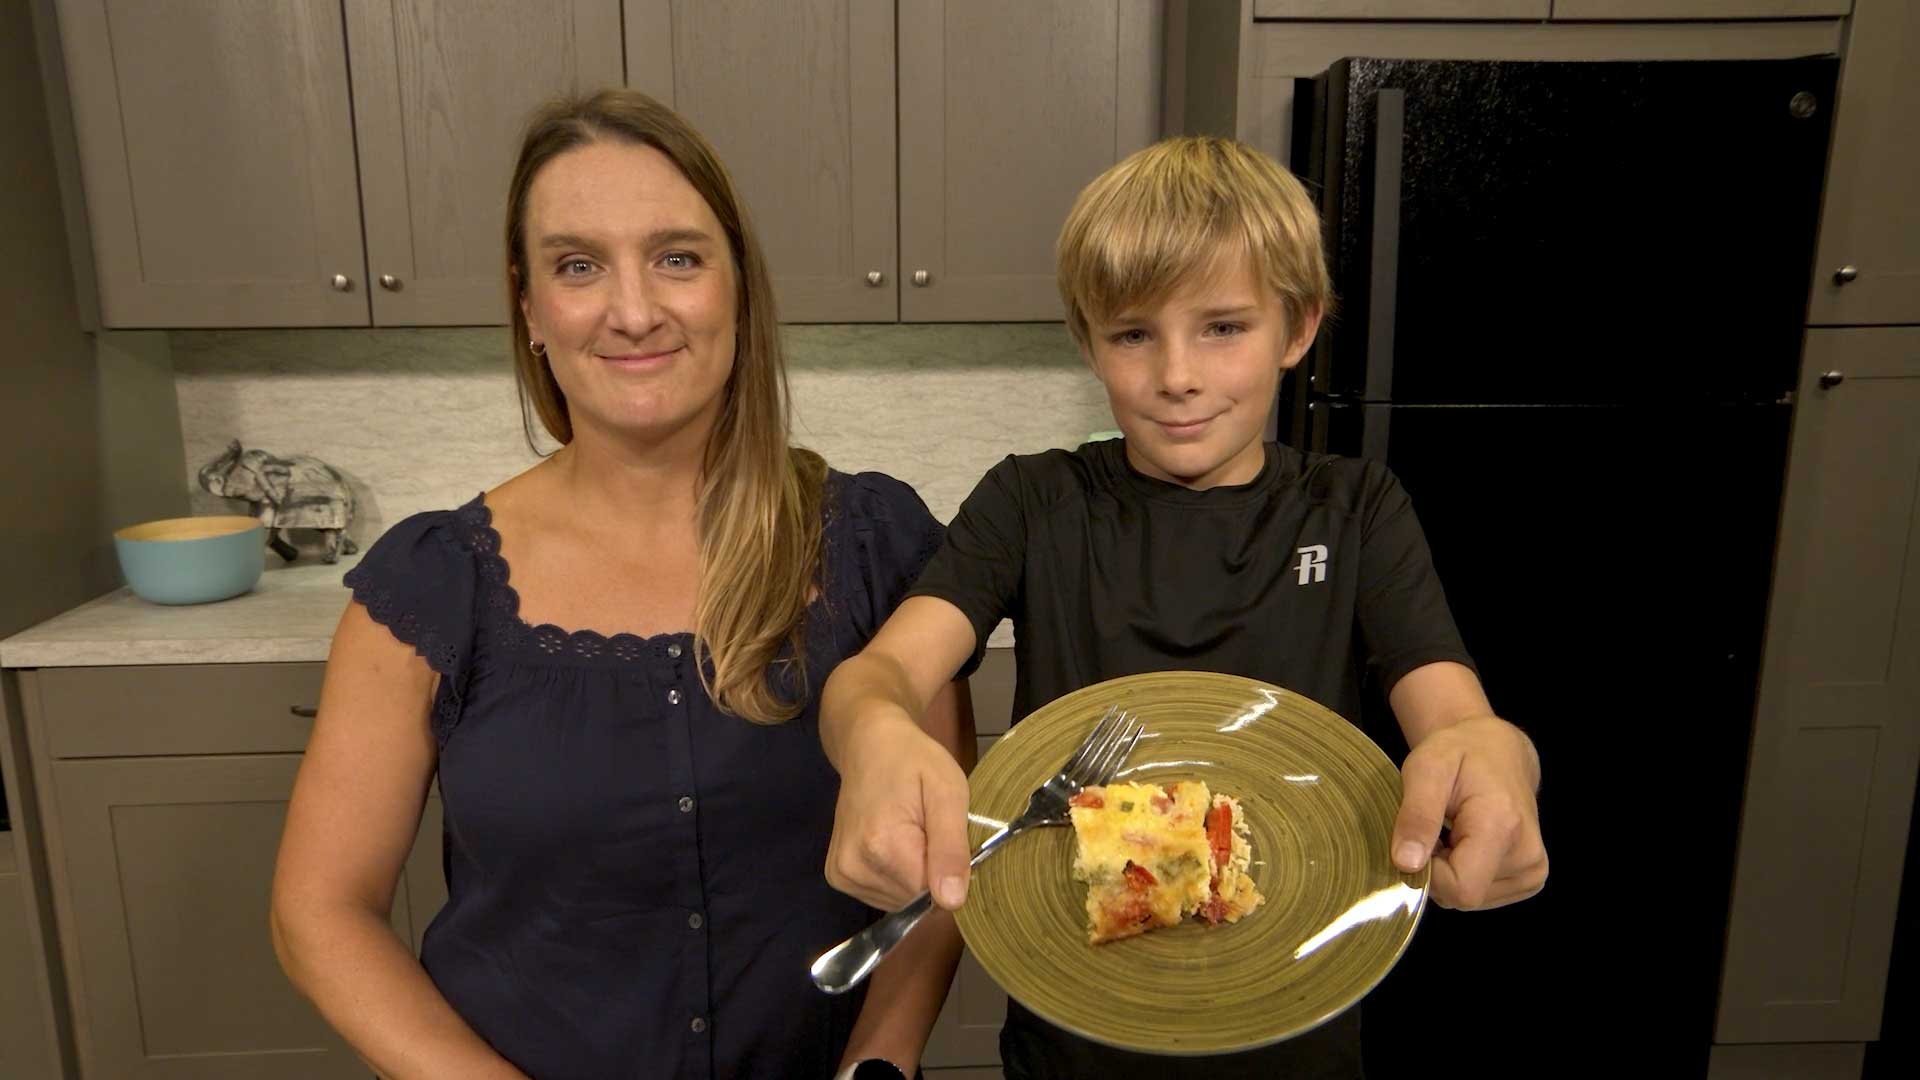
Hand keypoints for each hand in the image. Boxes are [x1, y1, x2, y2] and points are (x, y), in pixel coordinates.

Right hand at [825, 707, 972, 910]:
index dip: (948, 871)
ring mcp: (841, 874)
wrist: (868, 746)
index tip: (943, 836)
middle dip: (930, 873)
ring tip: (909, 833)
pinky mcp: (837, 876)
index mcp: (882, 846)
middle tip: (926, 829)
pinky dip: (895, 878)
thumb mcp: (947, 792)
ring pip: (899, 902)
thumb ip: (951, 849)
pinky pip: (882, 896)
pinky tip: (893, 844)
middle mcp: (854, 867)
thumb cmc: (914, 761)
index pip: (932, 896)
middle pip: (913, 900)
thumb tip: (951, 902)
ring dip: (912, 875)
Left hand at [1391, 714, 1546, 909]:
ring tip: (1451, 833)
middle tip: (1435, 831)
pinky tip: (1465, 844)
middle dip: (1436, 870)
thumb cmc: (1460, 754)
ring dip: (1449, 871)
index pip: (1460, 889)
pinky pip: (1481, 895)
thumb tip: (1406, 864)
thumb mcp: (1426, 768)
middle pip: (1463, 897)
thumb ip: (1416, 815)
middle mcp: (1528, 857)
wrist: (1498, 751)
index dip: (1429, 873)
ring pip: (1469, 899)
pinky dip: (1464, 872)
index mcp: (1504, 827)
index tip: (1419, 838)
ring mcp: (1532, 871)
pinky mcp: (1530, 878)